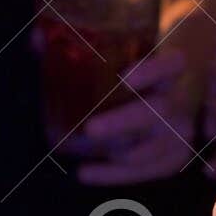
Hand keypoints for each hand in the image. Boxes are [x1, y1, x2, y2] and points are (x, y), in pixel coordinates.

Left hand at [75, 48, 197, 184]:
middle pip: (161, 110)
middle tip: (92, 129)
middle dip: (126, 121)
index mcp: (167, 70)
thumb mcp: (112, 57)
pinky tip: (85, 173)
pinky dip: (117, 176)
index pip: (174, 65)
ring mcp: (179, 130)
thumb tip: (36, 39)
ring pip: (157, 147)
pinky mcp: (174, 156)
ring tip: (86, 154)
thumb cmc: (128, 73)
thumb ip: (75, 45)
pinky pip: (151, 171)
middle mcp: (177, 100)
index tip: (124, 77)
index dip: (153, 71)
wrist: (160, 97)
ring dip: (123, 155)